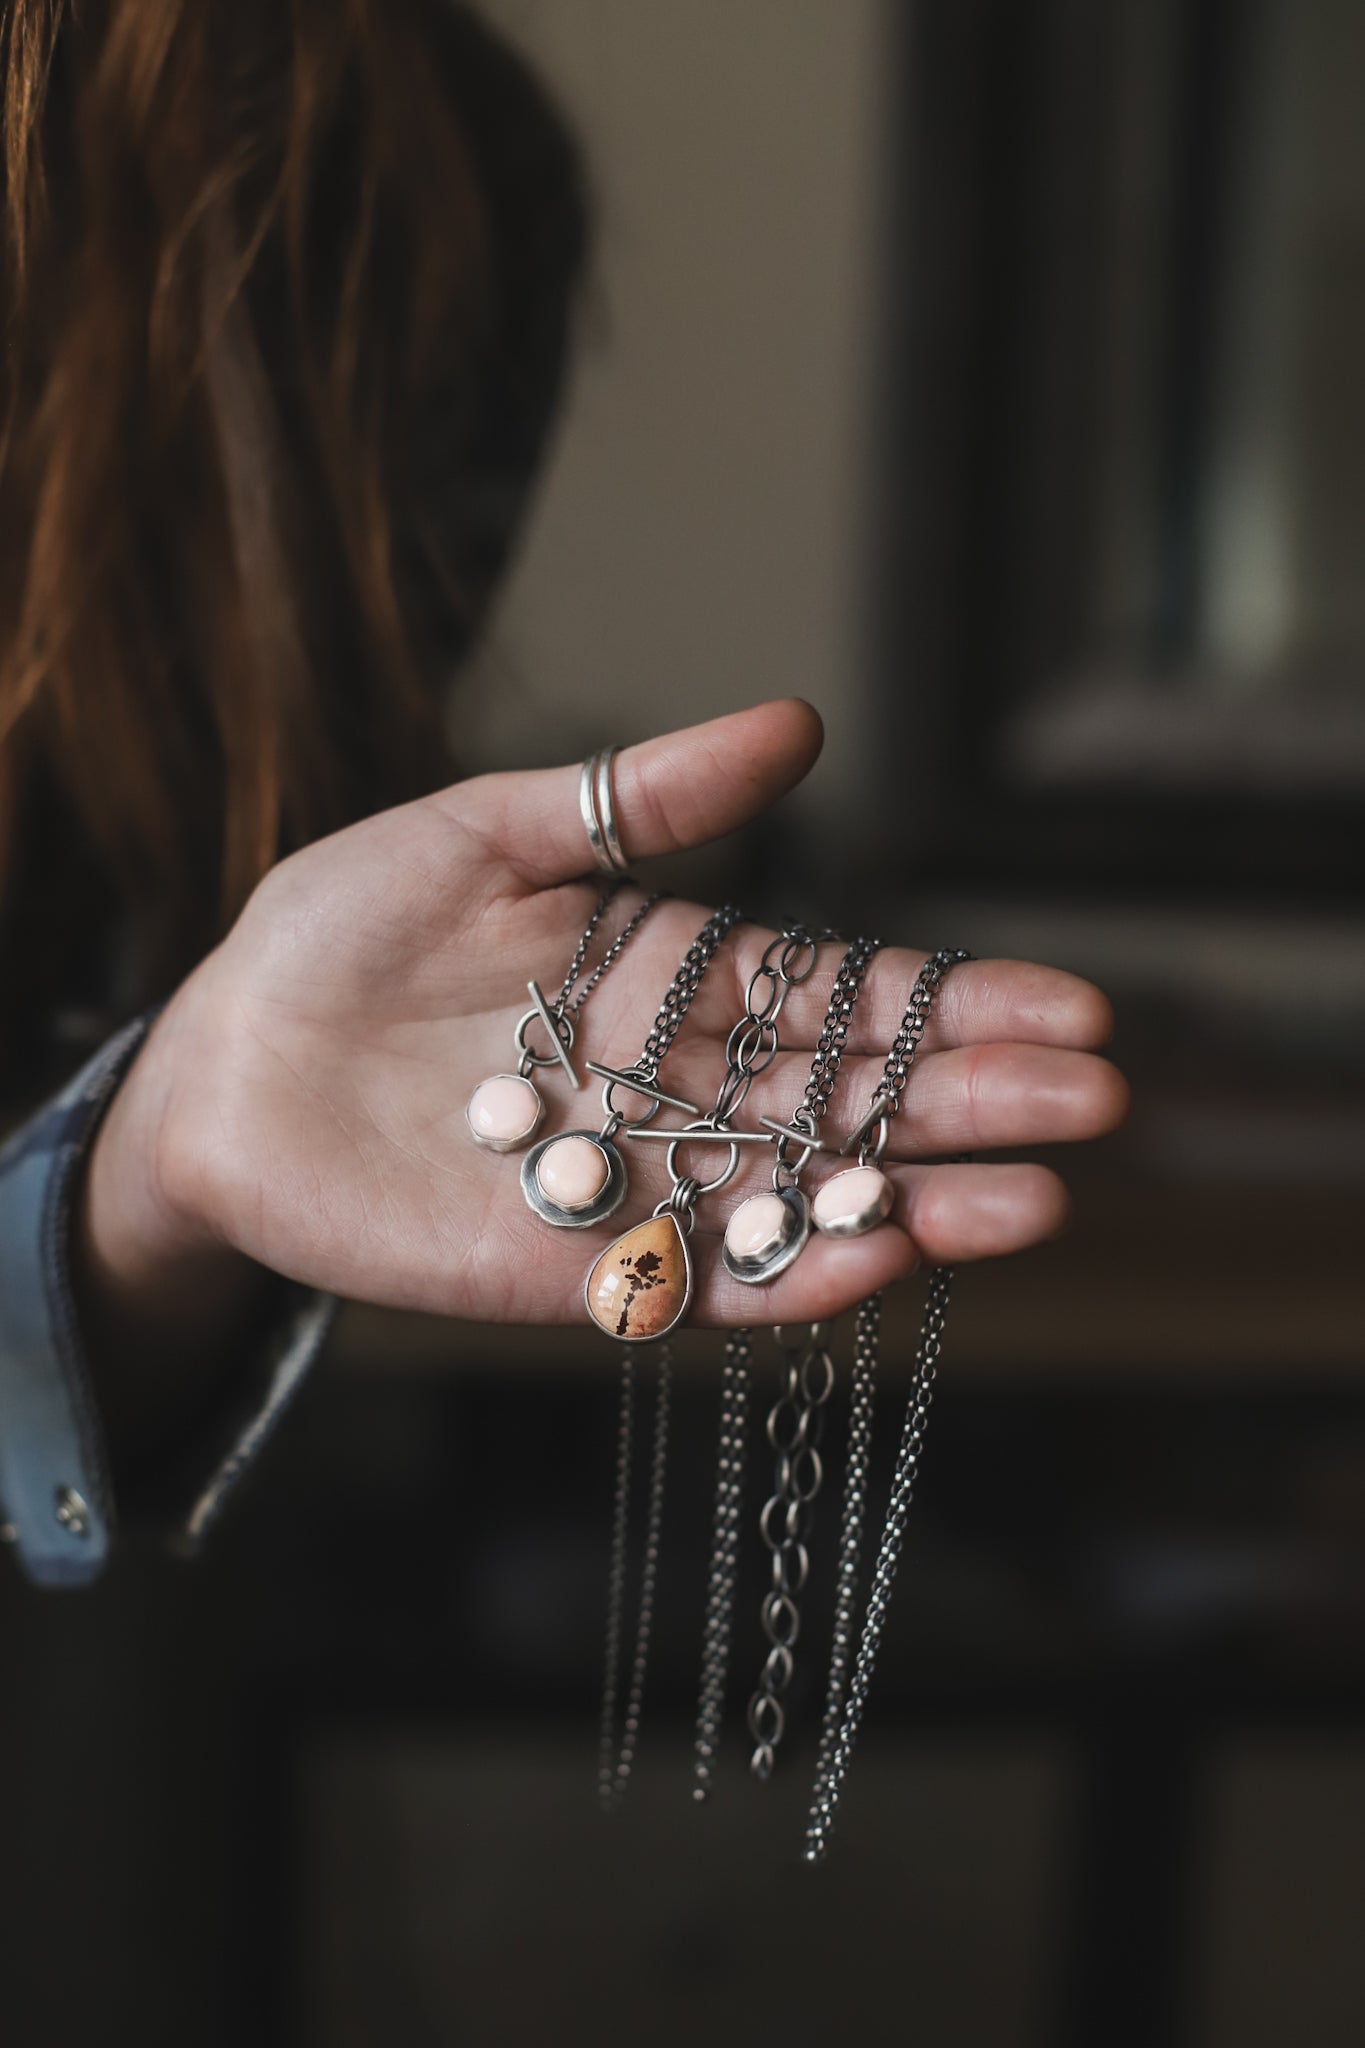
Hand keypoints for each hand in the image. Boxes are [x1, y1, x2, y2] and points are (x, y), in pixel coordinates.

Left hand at [84, 700, 1127, 1352]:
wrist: (224, 1062)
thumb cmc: (342, 929)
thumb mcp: (487, 831)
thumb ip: (641, 795)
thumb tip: (803, 722)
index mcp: (677, 978)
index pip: (845, 994)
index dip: (955, 1001)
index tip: (1070, 1005)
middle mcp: (681, 1088)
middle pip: (852, 1101)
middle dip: (972, 1102)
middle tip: (1096, 1104)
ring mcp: (636, 1185)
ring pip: (802, 1202)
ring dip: (917, 1207)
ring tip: (1033, 1204)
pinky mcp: (571, 1270)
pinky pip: (696, 1284)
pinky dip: (785, 1278)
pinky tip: (876, 1259)